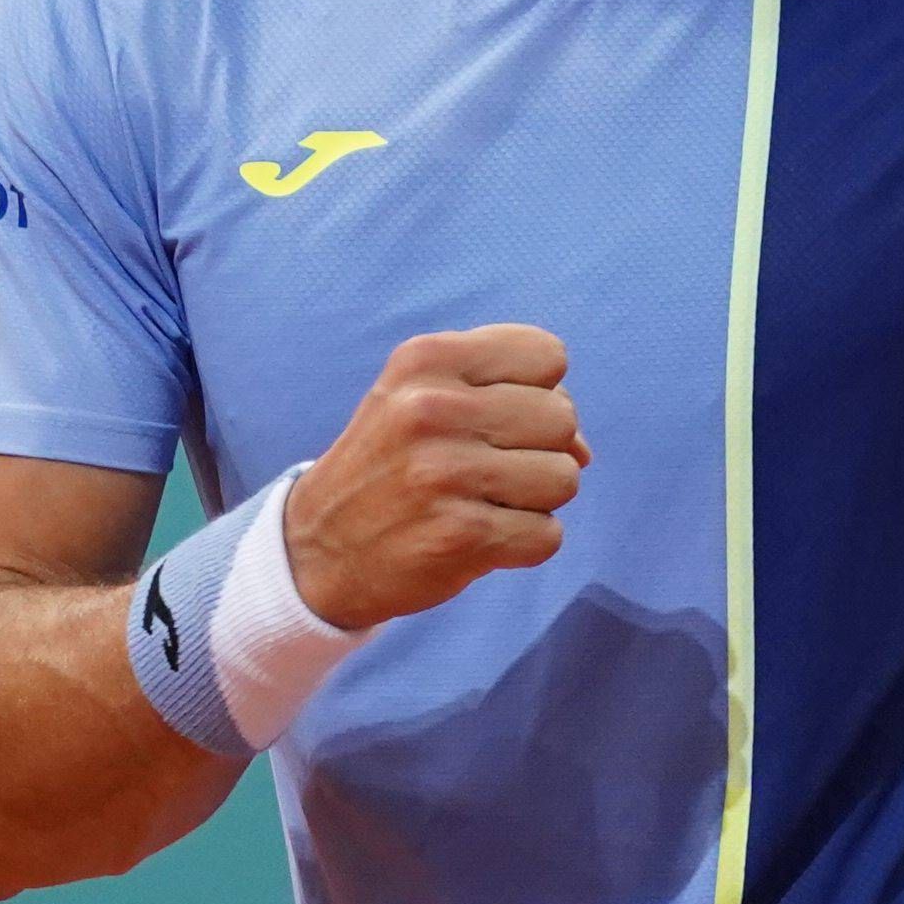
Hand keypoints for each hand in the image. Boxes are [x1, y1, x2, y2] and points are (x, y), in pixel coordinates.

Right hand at [284, 325, 589, 628]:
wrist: (319, 548)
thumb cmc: (393, 463)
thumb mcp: (425, 397)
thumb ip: (512, 397)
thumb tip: (584, 451)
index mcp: (426, 359)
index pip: (548, 354)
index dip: (537, 390)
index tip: (496, 416)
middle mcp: (432, 408)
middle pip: (563, 418)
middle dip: (541, 448)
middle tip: (487, 468)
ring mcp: (446, 473)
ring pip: (566, 478)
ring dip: (536, 499)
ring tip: (483, 502)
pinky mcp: (460, 535)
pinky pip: (549, 535)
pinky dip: (525, 543)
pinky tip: (481, 537)